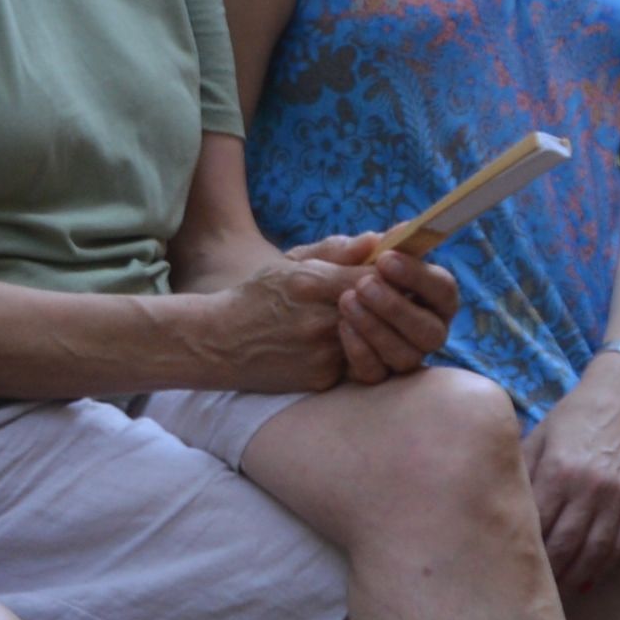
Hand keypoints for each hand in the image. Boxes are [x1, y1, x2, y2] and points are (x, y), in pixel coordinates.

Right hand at [179, 249, 381, 392]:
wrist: (219, 342)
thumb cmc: (257, 297)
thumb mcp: (290, 263)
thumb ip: (337, 250)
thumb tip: (378, 240)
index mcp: (313, 283)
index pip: (376, 276)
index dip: (394, 274)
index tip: (398, 272)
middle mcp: (321, 320)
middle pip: (382, 309)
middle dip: (393, 301)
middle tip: (400, 295)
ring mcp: (323, 353)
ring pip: (376, 338)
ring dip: (380, 328)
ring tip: (375, 318)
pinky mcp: (322, 379)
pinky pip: (359, 363)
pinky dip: (360, 351)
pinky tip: (350, 342)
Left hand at [328, 238, 460, 379]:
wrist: (278, 311)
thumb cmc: (314, 276)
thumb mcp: (322, 257)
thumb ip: (349, 249)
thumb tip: (380, 238)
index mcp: (423, 294)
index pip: (443, 289)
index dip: (420, 276)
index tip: (385, 260)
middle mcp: (419, 329)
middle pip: (433, 332)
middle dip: (399, 307)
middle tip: (364, 286)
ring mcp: (397, 355)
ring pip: (408, 356)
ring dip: (378, 328)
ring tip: (346, 301)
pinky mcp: (373, 374)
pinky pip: (377, 374)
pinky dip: (360, 350)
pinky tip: (342, 328)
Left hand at [527, 363, 619, 597]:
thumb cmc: (573, 417)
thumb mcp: (538, 437)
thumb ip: (520, 471)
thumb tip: (493, 504)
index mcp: (558, 471)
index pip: (537, 524)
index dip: (523, 550)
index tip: (507, 568)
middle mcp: (590, 487)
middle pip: (565, 544)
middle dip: (547, 572)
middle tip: (528, 589)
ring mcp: (619, 497)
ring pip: (595, 552)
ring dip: (575, 578)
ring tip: (557, 594)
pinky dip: (605, 567)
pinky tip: (589, 580)